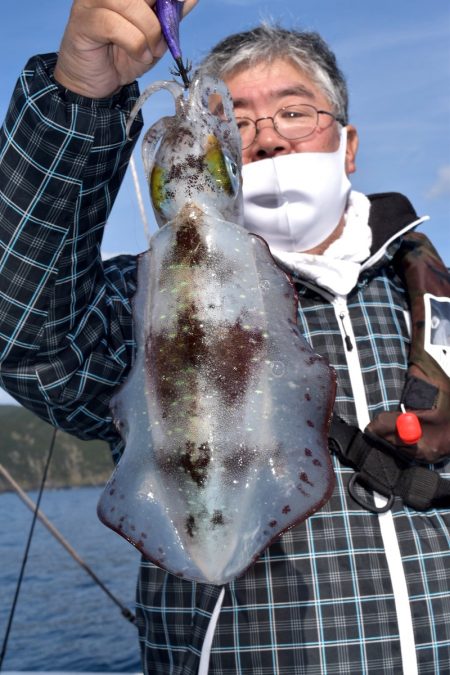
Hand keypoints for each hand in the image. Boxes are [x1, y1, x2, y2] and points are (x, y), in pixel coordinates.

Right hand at [54, 0, 197, 97]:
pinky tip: (138, 56)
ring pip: (130, 3)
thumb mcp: (156, 36)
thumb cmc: (123, 56)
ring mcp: (92, 1)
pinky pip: (114, 25)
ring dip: (149, 32)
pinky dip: (134, 44)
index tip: (176, 10)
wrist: (96, 82)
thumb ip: (171, 15)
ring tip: (150, 52)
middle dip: (160, 17)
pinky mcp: (83, 21)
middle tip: (163, 40)